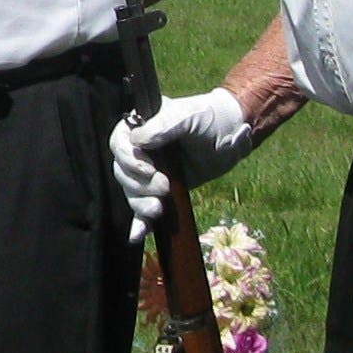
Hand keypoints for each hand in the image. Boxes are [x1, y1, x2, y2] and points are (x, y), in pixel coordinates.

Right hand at [108, 88, 255, 240]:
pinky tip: (137, 236)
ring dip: (140, 203)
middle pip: (121, 171)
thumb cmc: (211, 119)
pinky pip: (142, 209)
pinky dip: (139, 223)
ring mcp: (150, 172)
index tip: (149, 170)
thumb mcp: (189, 116)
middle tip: (165, 187)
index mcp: (142, 126)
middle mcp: (141, 150)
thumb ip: (164, 125)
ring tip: (160, 208)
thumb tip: (137, 141)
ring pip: (131, 191)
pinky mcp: (160, 192)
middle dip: (140, 184)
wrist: (233, 135)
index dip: (128, 159)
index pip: (119, 143)